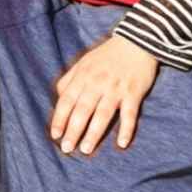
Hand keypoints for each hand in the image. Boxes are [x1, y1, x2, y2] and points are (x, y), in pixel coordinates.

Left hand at [50, 35, 158, 155]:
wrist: (136, 41)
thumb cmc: (106, 55)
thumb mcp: (83, 62)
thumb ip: (69, 79)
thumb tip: (59, 98)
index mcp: (82, 76)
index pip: (66, 101)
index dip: (60, 118)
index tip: (55, 135)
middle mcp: (97, 83)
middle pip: (82, 110)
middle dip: (73, 130)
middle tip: (67, 149)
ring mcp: (116, 89)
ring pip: (103, 114)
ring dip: (94, 133)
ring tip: (86, 150)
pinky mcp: (134, 93)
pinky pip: (130, 114)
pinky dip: (126, 129)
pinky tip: (122, 144)